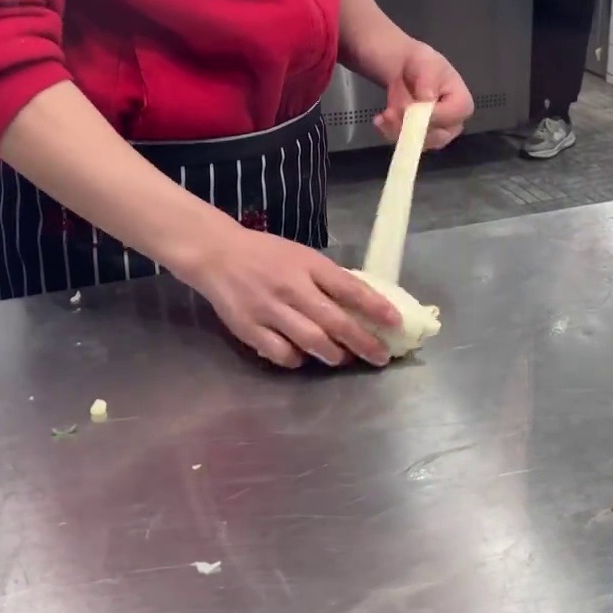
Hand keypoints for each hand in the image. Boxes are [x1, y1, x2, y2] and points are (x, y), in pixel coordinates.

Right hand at [179, 225, 400, 368]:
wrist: (216, 253)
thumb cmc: (266, 254)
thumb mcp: (302, 257)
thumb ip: (328, 279)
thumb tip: (362, 305)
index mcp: (309, 265)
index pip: (350, 288)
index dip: (376, 307)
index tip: (396, 322)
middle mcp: (292, 287)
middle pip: (335, 322)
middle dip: (363, 343)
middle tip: (380, 356)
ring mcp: (270, 309)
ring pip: (312, 341)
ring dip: (334, 354)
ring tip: (344, 358)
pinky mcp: (249, 328)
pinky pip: (281, 353)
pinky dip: (297, 360)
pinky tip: (303, 357)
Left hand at [374, 42, 474, 149]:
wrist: (409, 72)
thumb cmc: (424, 66)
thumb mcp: (427, 64)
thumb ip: (428, 81)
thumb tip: (427, 99)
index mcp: (462, 104)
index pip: (449, 117)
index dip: (429, 115)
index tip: (408, 107)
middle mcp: (453, 125)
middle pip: (435, 135)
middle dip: (410, 125)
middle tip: (390, 113)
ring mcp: (437, 135)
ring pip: (418, 142)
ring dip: (397, 130)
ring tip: (384, 115)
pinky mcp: (421, 141)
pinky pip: (406, 144)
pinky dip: (390, 133)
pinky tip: (380, 121)